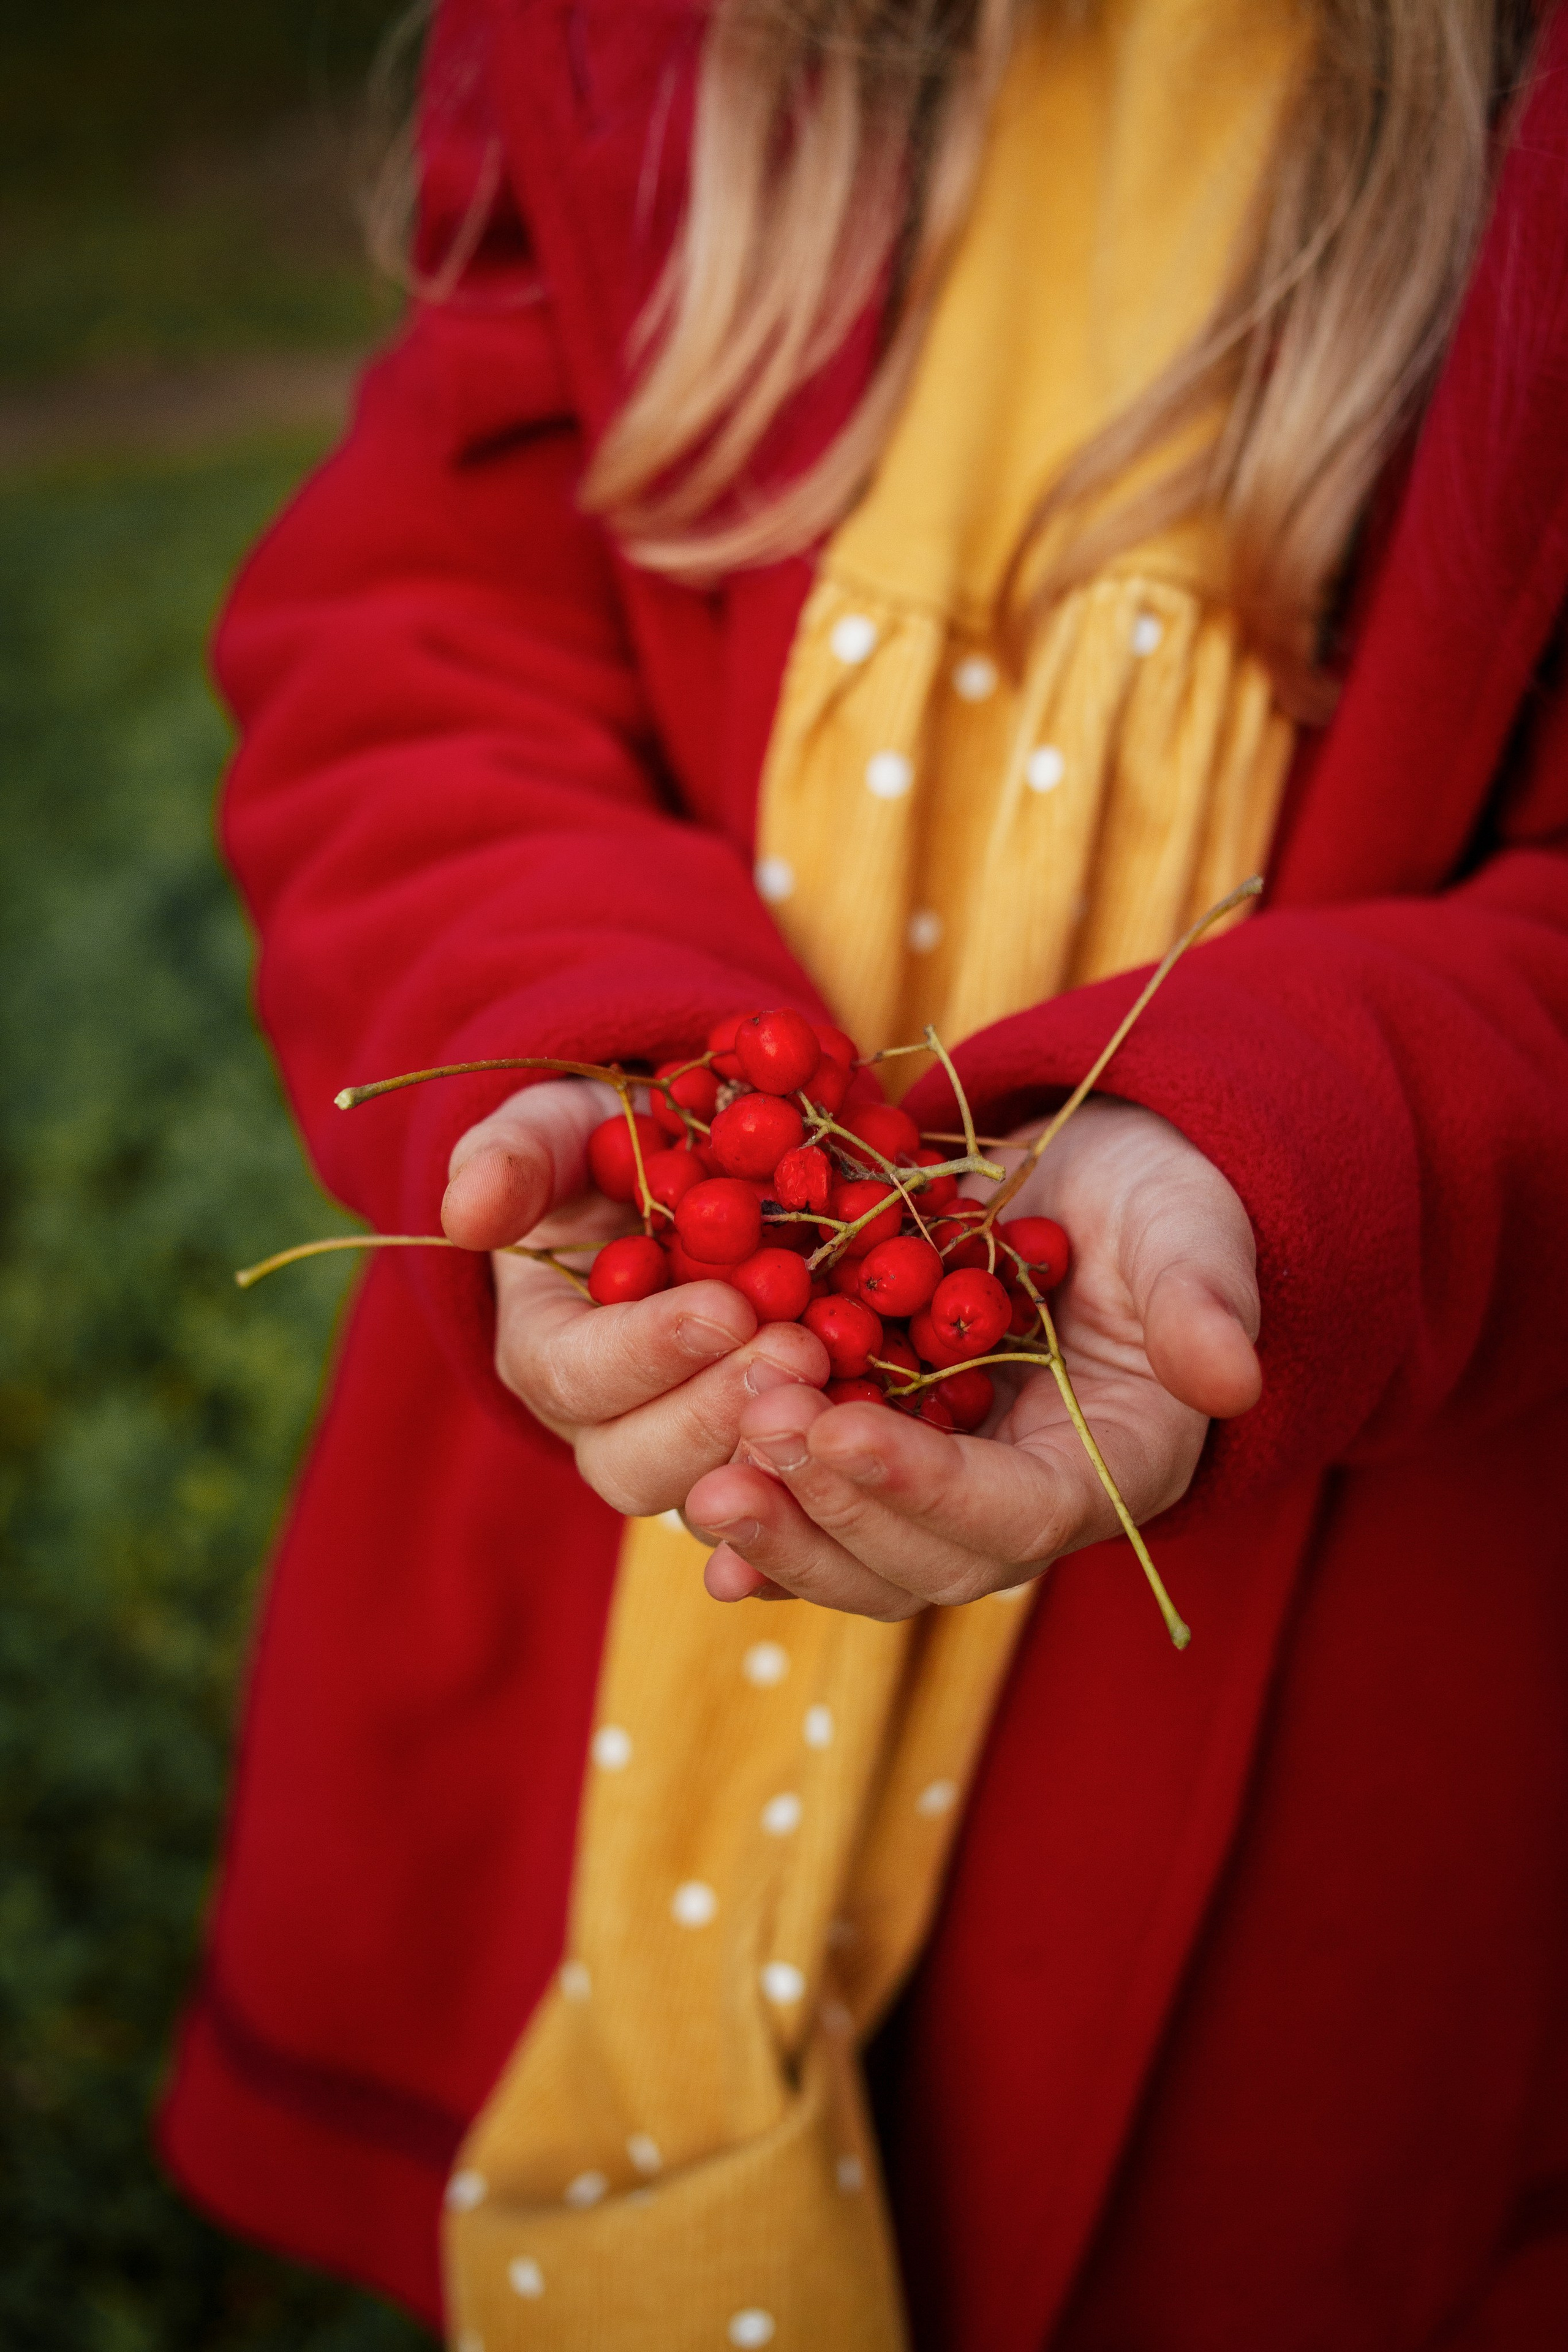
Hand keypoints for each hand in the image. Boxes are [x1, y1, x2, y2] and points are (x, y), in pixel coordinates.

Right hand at [442, 1080, 827, 1513]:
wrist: (693, 1171)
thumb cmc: (609, 1148)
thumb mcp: (554, 1129)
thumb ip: (515, 1158)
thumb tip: (466, 1210)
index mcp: (545, 1351)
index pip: (574, 1377)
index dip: (647, 1352)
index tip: (725, 1309)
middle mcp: (608, 1423)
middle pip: (638, 1464)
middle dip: (719, 1413)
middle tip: (799, 1352)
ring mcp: (689, 1449)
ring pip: (717, 1494)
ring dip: (777, 1449)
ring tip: (840, 1378)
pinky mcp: (762, 1457)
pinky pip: (789, 1502)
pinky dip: (829, 1484)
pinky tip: (881, 1438)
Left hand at [683, 1098, 1261, 1618]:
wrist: (1098, 1191)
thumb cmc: (1159, 1206)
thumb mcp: (1193, 1231)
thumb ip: (1205, 1301)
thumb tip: (1231, 1379)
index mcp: (1107, 1471)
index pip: (1014, 1514)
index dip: (925, 1487)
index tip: (836, 1431)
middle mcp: (1019, 1505)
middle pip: (923, 1563)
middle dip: (831, 1516)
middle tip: (749, 1440)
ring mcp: (947, 1493)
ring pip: (859, 1556)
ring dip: (782, 1532)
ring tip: (701, 1485)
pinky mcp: (888, 1461)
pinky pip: (822, 1518)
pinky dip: (765, 1534)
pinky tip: (695, 1521)